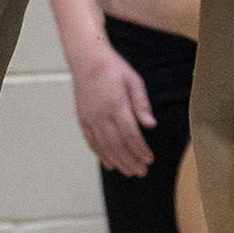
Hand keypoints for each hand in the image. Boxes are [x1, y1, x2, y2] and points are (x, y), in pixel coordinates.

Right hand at [72, 39, 155, 175]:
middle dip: (130, 161)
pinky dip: (100, 155)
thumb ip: (141, 104)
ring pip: (104, 147)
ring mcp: (90, 118)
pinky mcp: (83, 119)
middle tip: (141, 172)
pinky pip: (91, 142)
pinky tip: (109, 164)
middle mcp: (101, 115)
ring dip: (118, 162)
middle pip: (117, 145)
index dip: (140, 150)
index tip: (149, 159)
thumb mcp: (134, 81)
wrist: (87, 60)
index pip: (130, 134)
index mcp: (116, 105)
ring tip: (129, 172)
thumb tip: (150, 125)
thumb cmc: (113, 68)